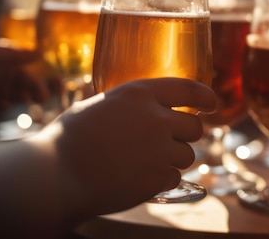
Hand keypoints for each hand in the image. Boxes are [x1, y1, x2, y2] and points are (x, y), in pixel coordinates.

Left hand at [0, 37, 59, 116]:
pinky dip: (7, 104)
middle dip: (35, 87)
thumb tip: (39, 52)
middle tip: (42, 96)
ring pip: (18, 92)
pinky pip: (5, 104)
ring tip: (24, 100)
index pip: (25, 61)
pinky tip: (2, 105)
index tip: (51, 77)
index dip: (39, 69)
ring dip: (24, 96)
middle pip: (25, 79)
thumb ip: (12, 52)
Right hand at [39, 78, 216, 217]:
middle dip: (186, 134)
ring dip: (173, 159)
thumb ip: (128, 104)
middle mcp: (156, 119)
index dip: (206, 97)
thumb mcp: (100, 104)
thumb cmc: (68, 138)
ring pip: (187, 155)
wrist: (56, 175)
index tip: (212, 104)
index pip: (189, 89)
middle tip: (169, 140)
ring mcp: (159, 150)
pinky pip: (174, 177)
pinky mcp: (156, 178)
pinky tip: (139, 177)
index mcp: (140, 93)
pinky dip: (162, 179)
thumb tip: (141, 107)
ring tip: (145, 161)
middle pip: (194, 127)